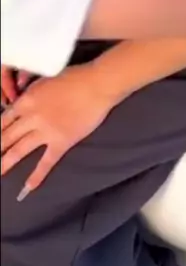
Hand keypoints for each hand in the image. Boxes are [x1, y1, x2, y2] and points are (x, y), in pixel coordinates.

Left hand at [1, 64, 111, 196]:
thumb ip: (31, 94)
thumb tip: (22, 104)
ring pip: (19, 150)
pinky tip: (27, 188)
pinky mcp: (61, 143)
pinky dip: (36, 176)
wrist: (96, 85)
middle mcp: (31, 118)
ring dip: (5, 163)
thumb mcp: (44, 80)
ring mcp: (46, 132)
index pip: (3, 119)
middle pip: (6, 136)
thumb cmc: (74, 77)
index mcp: (26, 101)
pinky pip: (46, 162)